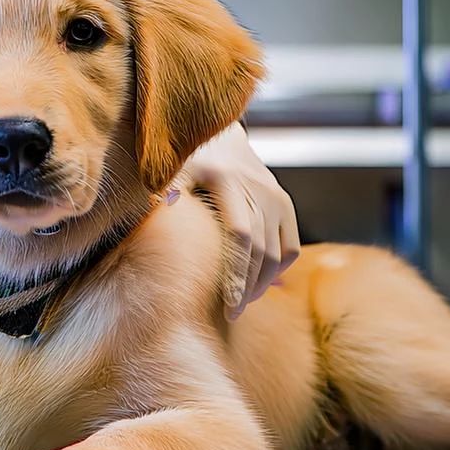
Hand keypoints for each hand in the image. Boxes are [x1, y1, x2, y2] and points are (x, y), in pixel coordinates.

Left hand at [181, 122, 299, 316]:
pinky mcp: (284, 203)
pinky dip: (279, 268)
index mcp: (227, 181)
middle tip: (232, 314)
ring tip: (242, 302)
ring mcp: (275, 196)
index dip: (237, 272)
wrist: (218, 135)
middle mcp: (258, 189)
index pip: (241, 235)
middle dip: (248, 287)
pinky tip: (260, 284)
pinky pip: (291, 245)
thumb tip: (158, 206)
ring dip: (263, 282)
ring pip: (279, 252)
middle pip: (261, 251)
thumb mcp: (171, 168)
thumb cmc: (184, 157)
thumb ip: (165, 188)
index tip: (229, 304)